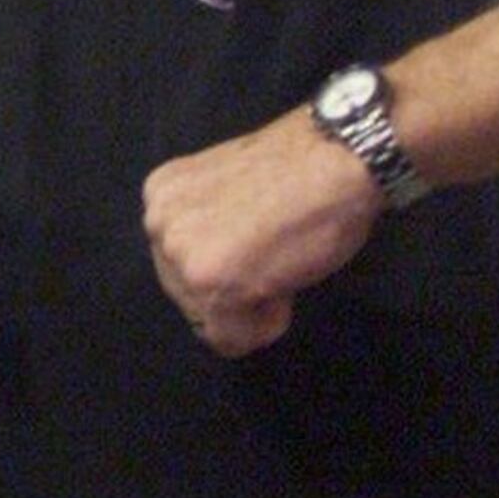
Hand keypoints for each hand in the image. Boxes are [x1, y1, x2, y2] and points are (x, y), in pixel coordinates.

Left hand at [144, 108, 383, 354]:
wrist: (340, 158)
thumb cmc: (304, 174)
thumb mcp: (228, 195)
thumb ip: (208, 228)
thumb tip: (212, 273)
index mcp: (162, 196)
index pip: (180, 264)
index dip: (230, 266)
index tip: (262, 244)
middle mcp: (158, 222)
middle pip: (188, 295)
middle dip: (234, 290)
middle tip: (277, 256)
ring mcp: (179, 253)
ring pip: (207, 319)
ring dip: (250, 306)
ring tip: (282, 263)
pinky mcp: (208, 282)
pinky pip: (229, 338)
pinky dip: (263, 326)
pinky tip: (284, 283)